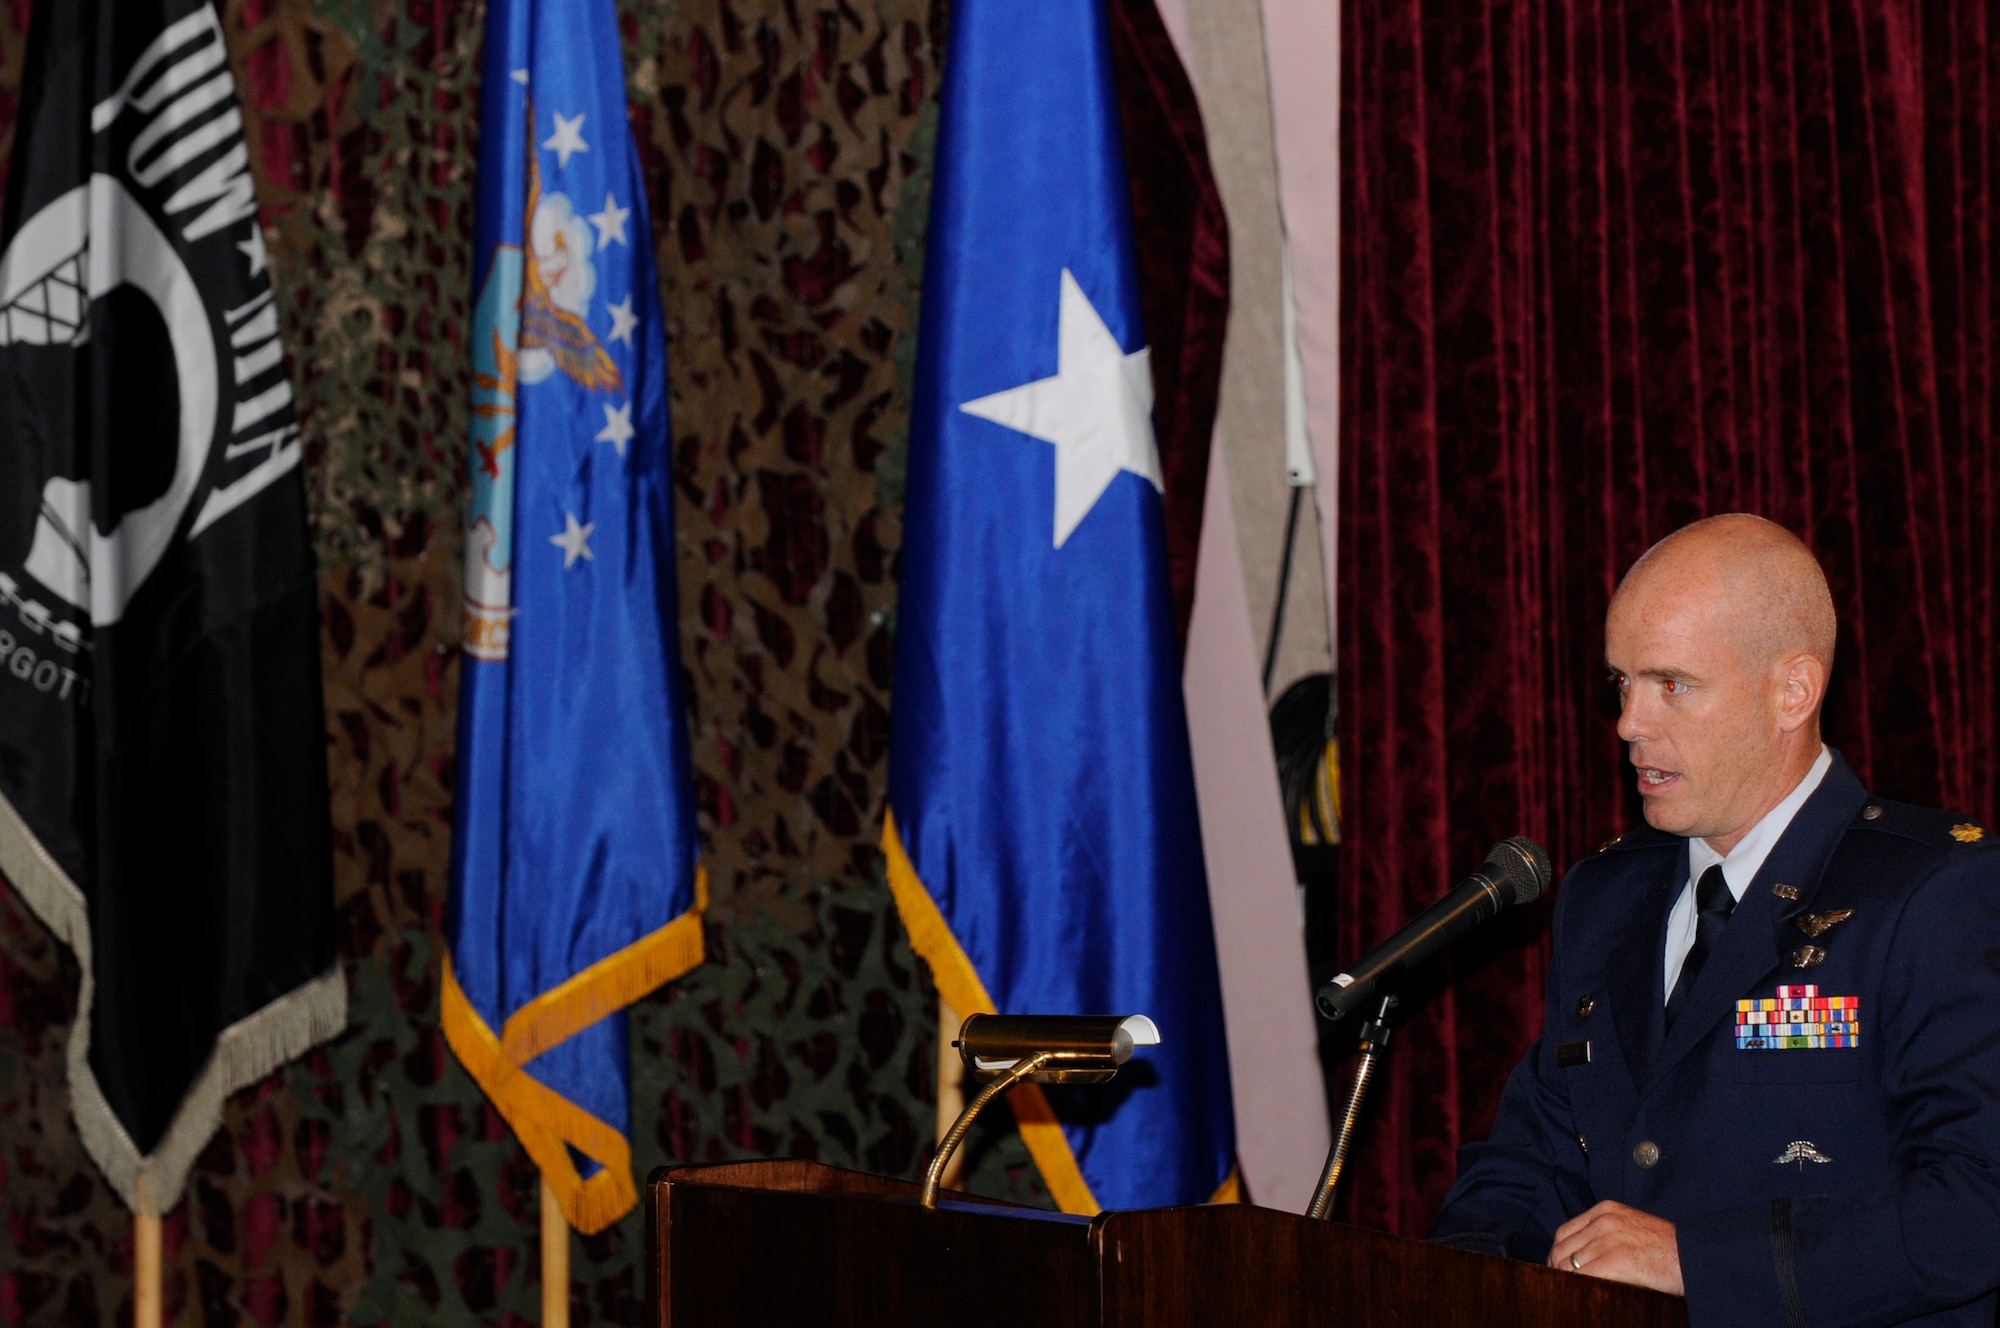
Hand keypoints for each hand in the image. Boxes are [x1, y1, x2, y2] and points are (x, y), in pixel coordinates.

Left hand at [1548, 1200, 1683, 1296]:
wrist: (1696, 1255)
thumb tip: (1580, 1258)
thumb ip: (1606, 1234)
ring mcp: (1608, 1239)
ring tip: (1572, 1293)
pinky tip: (1583, 1295)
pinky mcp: (1615, 1260)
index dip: (1558, 1254)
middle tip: (1563, 1287)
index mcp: (1605, 1210)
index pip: (1564, 1232)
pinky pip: (1582, 1276)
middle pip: (1562, 1248)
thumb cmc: (1669, 1248)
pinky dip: (1577, 1288)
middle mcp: (1603, 1221)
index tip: (1559, 1270)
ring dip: (1567, 1282)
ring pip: (1569, 1265)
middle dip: (1559, 1270)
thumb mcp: (1632, 1228)